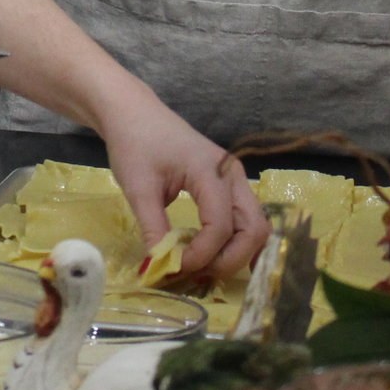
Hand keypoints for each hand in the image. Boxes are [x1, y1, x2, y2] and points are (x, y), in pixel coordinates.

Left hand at [99, 91, 268, 278]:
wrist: (134, 113)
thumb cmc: (134, 144)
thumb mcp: (138, 188)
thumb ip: (153, 229)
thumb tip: (159, 269)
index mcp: (210, 170)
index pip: (220, 224)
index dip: (203, 254)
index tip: (176, 268)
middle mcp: (232, 175)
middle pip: (254, 228)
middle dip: (231, 259)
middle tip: (198, 276)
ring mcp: (234, 179)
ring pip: (255, 225)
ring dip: (237, 253)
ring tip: (207, 269)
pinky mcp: (229, 185)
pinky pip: (245, 219)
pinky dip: (236, 242)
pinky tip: (216, 257)